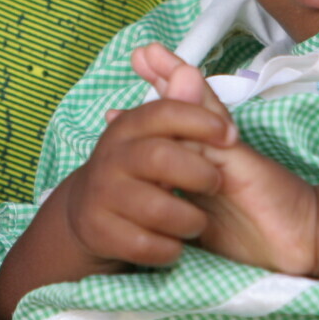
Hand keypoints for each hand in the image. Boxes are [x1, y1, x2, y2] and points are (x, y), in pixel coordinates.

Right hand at [59, 88, 231, 267]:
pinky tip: (175, 245)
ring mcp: (103, 196)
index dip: (199, 121)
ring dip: (189, 219)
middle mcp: (110, 158)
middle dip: (198, 173)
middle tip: (216, 184)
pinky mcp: (101, 233)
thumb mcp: (158, 136)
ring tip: (197, 220)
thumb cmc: (138, 170)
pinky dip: (169, 248)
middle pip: (159, 158)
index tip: (229, 135)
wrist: (89, 216)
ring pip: (156, 209)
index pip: (163, 112)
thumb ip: (180, 106)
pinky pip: (145, 245)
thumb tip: (189, 70)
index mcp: (128, 127)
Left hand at [130, 44, 318, 276]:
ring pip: (196, 109)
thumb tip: (149, 203)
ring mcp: (226, 151)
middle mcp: (213, 154)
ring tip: (151, 53)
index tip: (112, 112)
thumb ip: (178, 207)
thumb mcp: (202, 225)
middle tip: (140, 54)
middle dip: (162, 81)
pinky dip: (198, 99)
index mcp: (202, 171)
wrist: (299, 247)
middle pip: (183, 112)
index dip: (146, 121)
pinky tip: (184, 75)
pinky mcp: (239, 157)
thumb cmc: (252, 239)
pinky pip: (214, 125)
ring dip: (175, 77)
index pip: (172, 138)